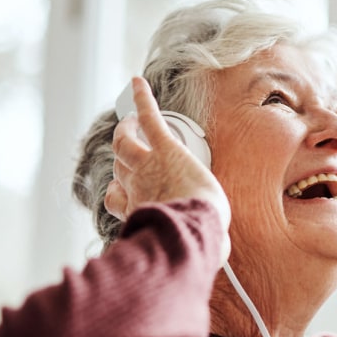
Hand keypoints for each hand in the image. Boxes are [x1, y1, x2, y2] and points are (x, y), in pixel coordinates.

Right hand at [105, 77, 230, 262]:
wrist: (193, 226)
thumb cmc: (194, 240)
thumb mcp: (192, 246)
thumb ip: (202, 244)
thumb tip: (220, 253)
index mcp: (137, 210)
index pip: (115, 198)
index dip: (118, 192)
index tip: (124, 191)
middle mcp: (135, 186)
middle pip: (119, 166)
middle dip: (122, 158)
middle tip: (128, 146)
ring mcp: (146, 164)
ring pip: (124, 141)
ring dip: (125, 128)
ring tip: (129, 118)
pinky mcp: (164, 147)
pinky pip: (149, 117)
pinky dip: (142, 98)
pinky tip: (139, 82)